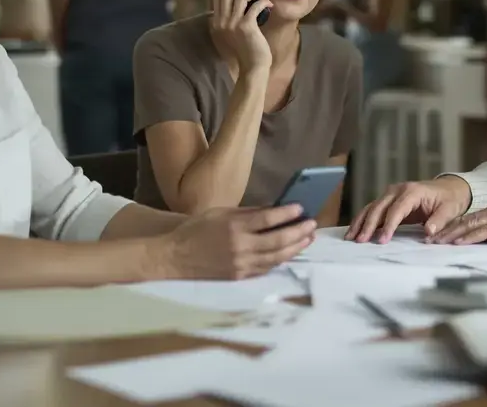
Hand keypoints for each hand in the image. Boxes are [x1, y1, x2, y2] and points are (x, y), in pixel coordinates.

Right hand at [160, 204, 315, 279]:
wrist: (175, 258)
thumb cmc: (195, 231)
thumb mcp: (219, 213)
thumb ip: (246, 213)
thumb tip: (272, 210)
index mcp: (234, 227)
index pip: (268, 219)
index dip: (287, 214)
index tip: (300, 208)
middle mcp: (240, 247)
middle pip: (277, 240)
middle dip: (298, 231)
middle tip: (312, 224)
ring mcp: (241, 264)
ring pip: (276, 257)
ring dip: (295, 247)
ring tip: (308, 239)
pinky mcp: (240, 277)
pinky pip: (266, 268)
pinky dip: (280, 260)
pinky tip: (290, 252)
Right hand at [210, 0, 271, 73]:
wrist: (252, 68)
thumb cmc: (247, 50)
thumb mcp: (235, 32)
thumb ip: (232, 17)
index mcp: (217, 22)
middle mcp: (221, 22)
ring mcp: (232, 24)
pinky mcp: (246, 27)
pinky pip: (254, 6)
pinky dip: (263, 1)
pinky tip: (269, 3)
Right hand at [345, 177, 471, 243]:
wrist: (448, 188)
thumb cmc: (448, 199)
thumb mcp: (449, 209)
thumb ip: (439, 220)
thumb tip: (429, 232)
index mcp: (413, 192)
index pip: (397, 209)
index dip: (388, 225)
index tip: (382, 240)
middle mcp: (398, 190)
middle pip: (379, 207)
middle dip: (368, 225)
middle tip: (360, 241)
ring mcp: (390, 193)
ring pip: (371, 207)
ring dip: (360, 222)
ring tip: (350, 238)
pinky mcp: (388, 200)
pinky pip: (372, 209)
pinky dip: (362, 220)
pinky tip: (354, 231)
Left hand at [429, 201, 486, 245]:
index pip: (470, 219)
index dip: (453, 227)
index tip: (438, 235)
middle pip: (465, 220)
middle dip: (445, 230)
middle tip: (428, 239)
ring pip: (470, 225)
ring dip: (451, 234)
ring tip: (435, 242)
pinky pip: (483, 231)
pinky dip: (468, 237)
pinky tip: (457, 242)